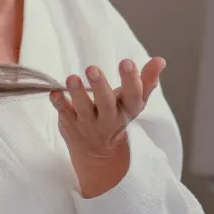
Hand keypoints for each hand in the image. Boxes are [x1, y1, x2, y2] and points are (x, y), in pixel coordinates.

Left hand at [49, 57, 165, 196]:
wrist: (98, 153)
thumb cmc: (116, 116)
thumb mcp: (133, 102)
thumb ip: (146, 81)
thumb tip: (160, 60)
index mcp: (127, 111)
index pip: (133, 97)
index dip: (131, 80)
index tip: (127, 62)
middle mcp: (108, 119)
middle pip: (106, 104)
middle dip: (100, 86)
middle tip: (92, 68)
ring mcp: (88, 123)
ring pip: (83, 109)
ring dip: (77, 93)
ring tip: (72, 78)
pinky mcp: (70, 124)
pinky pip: (64, 113)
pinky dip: (59, 103)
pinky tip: (54, 92)